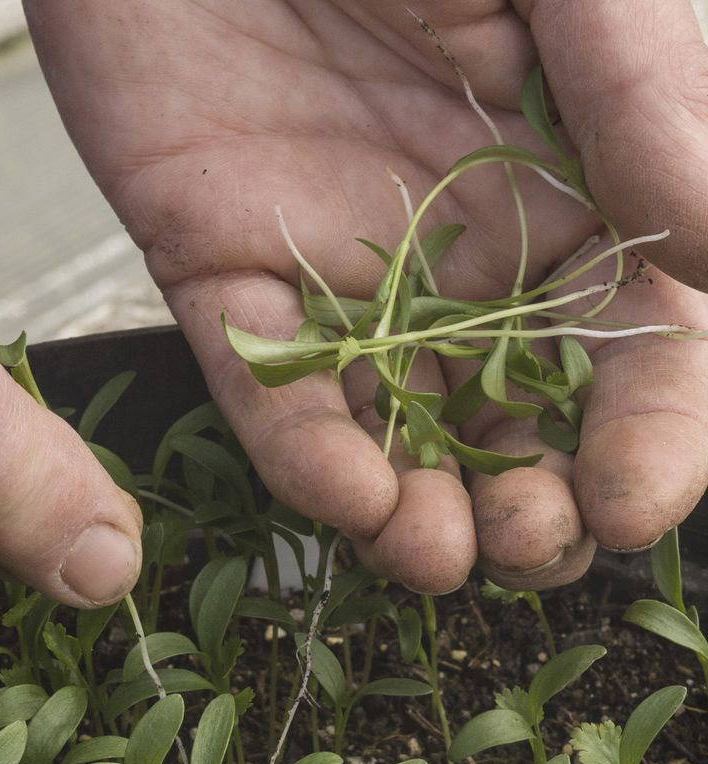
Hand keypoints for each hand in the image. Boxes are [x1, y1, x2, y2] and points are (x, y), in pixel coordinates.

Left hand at [24, 0, 707, 591]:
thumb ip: (643, 100)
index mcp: (581, 185)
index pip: (641, 349)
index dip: (651, 438)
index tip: (631, 502)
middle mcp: (472, 255)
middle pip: (524, 426)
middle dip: (537, 508)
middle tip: (530, 538)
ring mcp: (348, 277)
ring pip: (401, 442)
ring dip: (427, 519)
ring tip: (438, 549)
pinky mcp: (226, 280)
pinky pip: (272, 398)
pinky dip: (311, 461)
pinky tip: (352, 494)